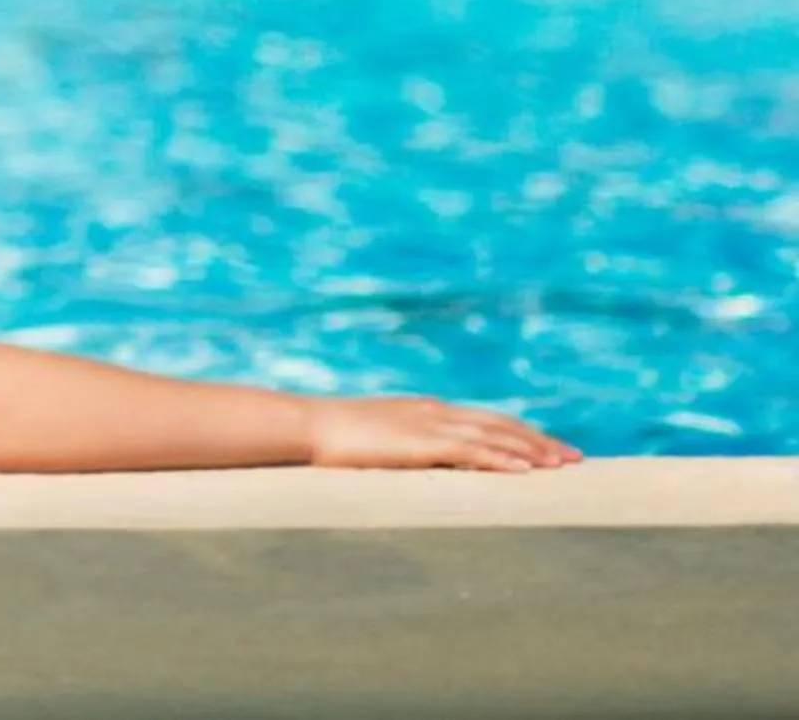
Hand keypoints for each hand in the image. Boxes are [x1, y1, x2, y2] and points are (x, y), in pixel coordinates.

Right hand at [304, 397, 578, 471]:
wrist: (306, 426)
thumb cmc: (330, 437)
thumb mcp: (375, 438)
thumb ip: (400, 445)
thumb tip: (412, 463)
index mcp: (425, 411)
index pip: (485, 420)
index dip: (520, 433)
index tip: (547, 447)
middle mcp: (435, 412)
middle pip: (500, 425)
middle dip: (540, 441)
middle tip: (574, 459)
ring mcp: (430, 425)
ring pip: (496, 436)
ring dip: (533, 450)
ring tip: (563, 466)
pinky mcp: (422, 444)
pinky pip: (474, 452)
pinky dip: (504, 459)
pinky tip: (527, 471)